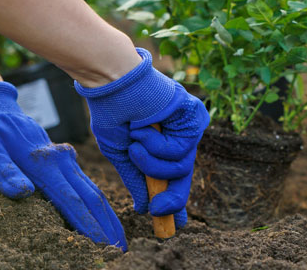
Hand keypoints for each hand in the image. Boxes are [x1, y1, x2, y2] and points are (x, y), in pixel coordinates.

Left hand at [0, 82, 126, 250]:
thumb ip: (3, 172)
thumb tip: (23, 193)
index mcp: (44, 162)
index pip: (72, 201)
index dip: (89, 226)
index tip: (102, 246)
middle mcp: (61, 160)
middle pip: (92, 197)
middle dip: (108, 225)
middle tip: (121, 250)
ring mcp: (65, 158)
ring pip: (93, 190)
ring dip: (107, 216)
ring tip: (117, 238)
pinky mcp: (63, 159)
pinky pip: (86, 184)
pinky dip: (97, 204)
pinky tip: (102, 216)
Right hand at [75, 48, 208, 227]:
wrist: (112, 82)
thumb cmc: (113, 111)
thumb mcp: (119, 153)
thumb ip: (136, 179)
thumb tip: (145, 208)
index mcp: (162, 143)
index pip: (174, 175)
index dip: (175, 200)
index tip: (176, 224)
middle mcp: (178, 135)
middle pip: (183, 176)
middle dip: (172, 199)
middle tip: (158, 210)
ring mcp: (188, 126)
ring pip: (180, 167)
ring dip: (152, 163)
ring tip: (136, 142)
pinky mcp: (194, 116)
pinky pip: (181, 150)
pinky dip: (157, 146)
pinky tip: (145, 129)